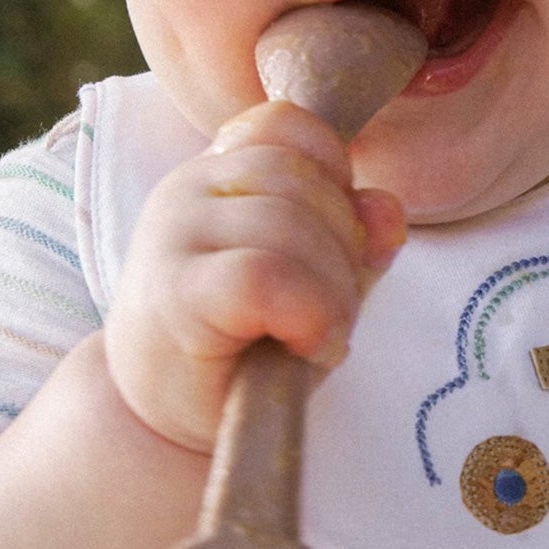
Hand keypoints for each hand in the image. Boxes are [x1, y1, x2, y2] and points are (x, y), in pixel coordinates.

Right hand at [104, 100, 405, 451]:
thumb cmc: (242, 349)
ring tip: (317, 336)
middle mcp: (187, 189)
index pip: (287, 124)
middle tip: (329, 314)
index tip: (329, 242)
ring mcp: (174, 236)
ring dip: (333, 291)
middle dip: (345, 249)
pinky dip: (311, 314)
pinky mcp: (176, 293)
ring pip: (291, 225)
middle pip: (303, 178)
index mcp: (217, 171)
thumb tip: (386, 209)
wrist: (162, 425)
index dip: (334, 176)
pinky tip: (310, 347)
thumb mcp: (315, 282)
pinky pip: (267, 276)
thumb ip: (356, 239)